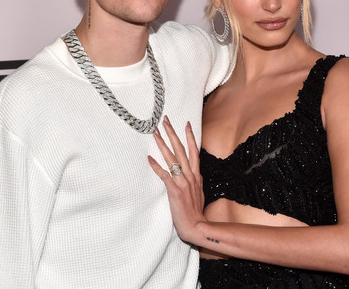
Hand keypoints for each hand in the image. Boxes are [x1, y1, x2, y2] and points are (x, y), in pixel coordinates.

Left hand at [147, 116, 205, 242]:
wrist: (197, 226)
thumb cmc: (196, 213)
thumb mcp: (199, 193)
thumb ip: (194, 182)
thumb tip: (190, 176)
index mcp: (196, 176)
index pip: (193, 151)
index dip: (190, 137)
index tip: (186, 124)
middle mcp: (191, 176)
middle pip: (181, 149)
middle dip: (173, 133)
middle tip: (166, 120)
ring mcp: (183, 182)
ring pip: (172, 158)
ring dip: (162, 144)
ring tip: (155, 133)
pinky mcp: (175, 190)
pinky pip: (164, 175)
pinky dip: (156, 166)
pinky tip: (149, 158)